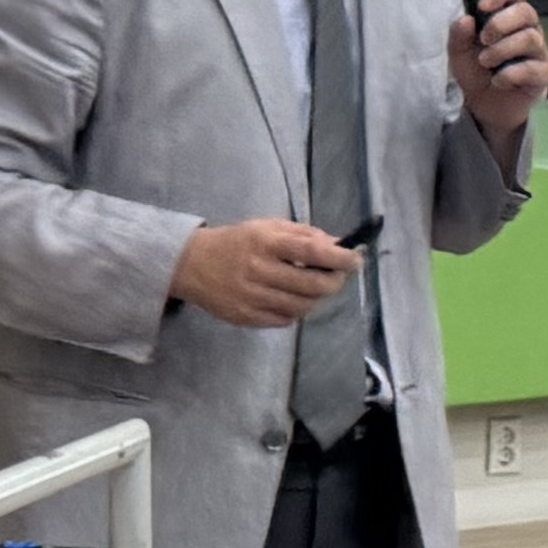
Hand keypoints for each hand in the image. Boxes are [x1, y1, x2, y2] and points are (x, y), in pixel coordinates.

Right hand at [169, 215, 357, 327]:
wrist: (190, 265)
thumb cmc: (236, 242)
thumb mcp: (266, 227)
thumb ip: (303, 234)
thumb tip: (337, 246)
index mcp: (265, 242)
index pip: (312, 251)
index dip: (340, 258)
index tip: (356, 259)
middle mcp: (259, 270)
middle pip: (312, 285)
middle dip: (334, 282)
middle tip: (339, 276)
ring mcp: (252, 297)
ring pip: (302, 306)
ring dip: (316, 297)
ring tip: (314, 286)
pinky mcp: (246, 317)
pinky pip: (285, 320)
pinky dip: (296, 310)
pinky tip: (291, 298)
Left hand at [453, 0, 547, 140]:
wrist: (484, 107)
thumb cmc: (476, 73)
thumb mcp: (458, 52)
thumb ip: (459, 35)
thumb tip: (466, 19)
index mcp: (509, 15)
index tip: (483, 5)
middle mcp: (528, 29)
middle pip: (526, 11)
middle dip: (500, 23)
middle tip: (483, 40)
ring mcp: (537, 51)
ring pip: (530, 38)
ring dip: (503, 50)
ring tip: (486, 62)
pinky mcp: (541, 74)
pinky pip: (531, 68)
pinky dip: (509, 74)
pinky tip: (498, 80)